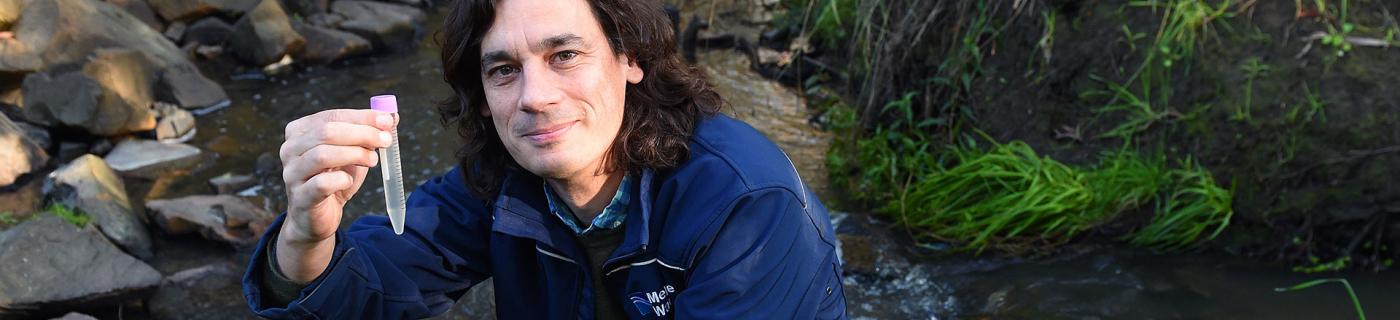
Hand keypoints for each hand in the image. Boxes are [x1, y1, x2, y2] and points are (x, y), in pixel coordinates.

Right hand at [275, 109, 395, 281]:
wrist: (316, 218)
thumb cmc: (334, 180)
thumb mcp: (352, 153)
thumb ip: (368, 134)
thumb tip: (392, 116)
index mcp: (300, 132)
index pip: (332, 116)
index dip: (362, 117)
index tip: (388, 121)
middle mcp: (290, 149)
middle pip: (327, 132)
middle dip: (362, 134)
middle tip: (385, 140)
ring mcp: (292, 173)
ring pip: (322, 155)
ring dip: (355, 154)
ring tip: (373, 160)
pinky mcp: (300, 197)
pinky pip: (322, 183)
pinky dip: (341, 179)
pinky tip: (349, 181)